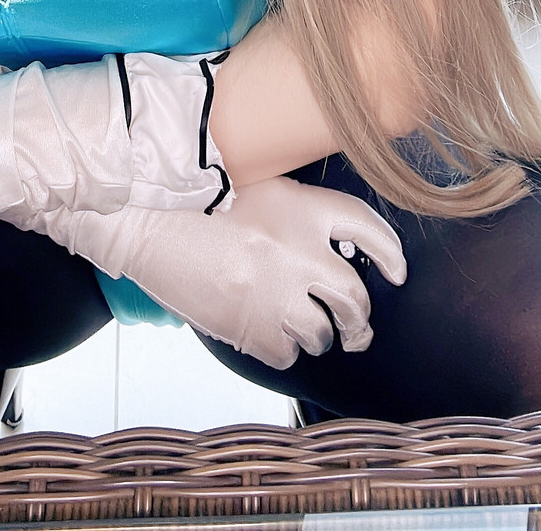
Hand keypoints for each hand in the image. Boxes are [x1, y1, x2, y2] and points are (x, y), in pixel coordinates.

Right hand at [8, 176, 405, 369]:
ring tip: (305, 331)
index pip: (369, 230)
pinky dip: (282, 351)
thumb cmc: (194, 195)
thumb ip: (297, 213)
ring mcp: (278, 292)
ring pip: (323, 333)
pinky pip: (286, 354)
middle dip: (359, 319)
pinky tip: (268, 337)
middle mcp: (301, 250)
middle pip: (355, 297)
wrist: (144, 216)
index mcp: (305, 207)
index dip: (390, 255)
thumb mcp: (256, 185)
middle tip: (356, 328)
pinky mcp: (251, 326)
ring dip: (318, 336)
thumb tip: (332, 246)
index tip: (396, 271)